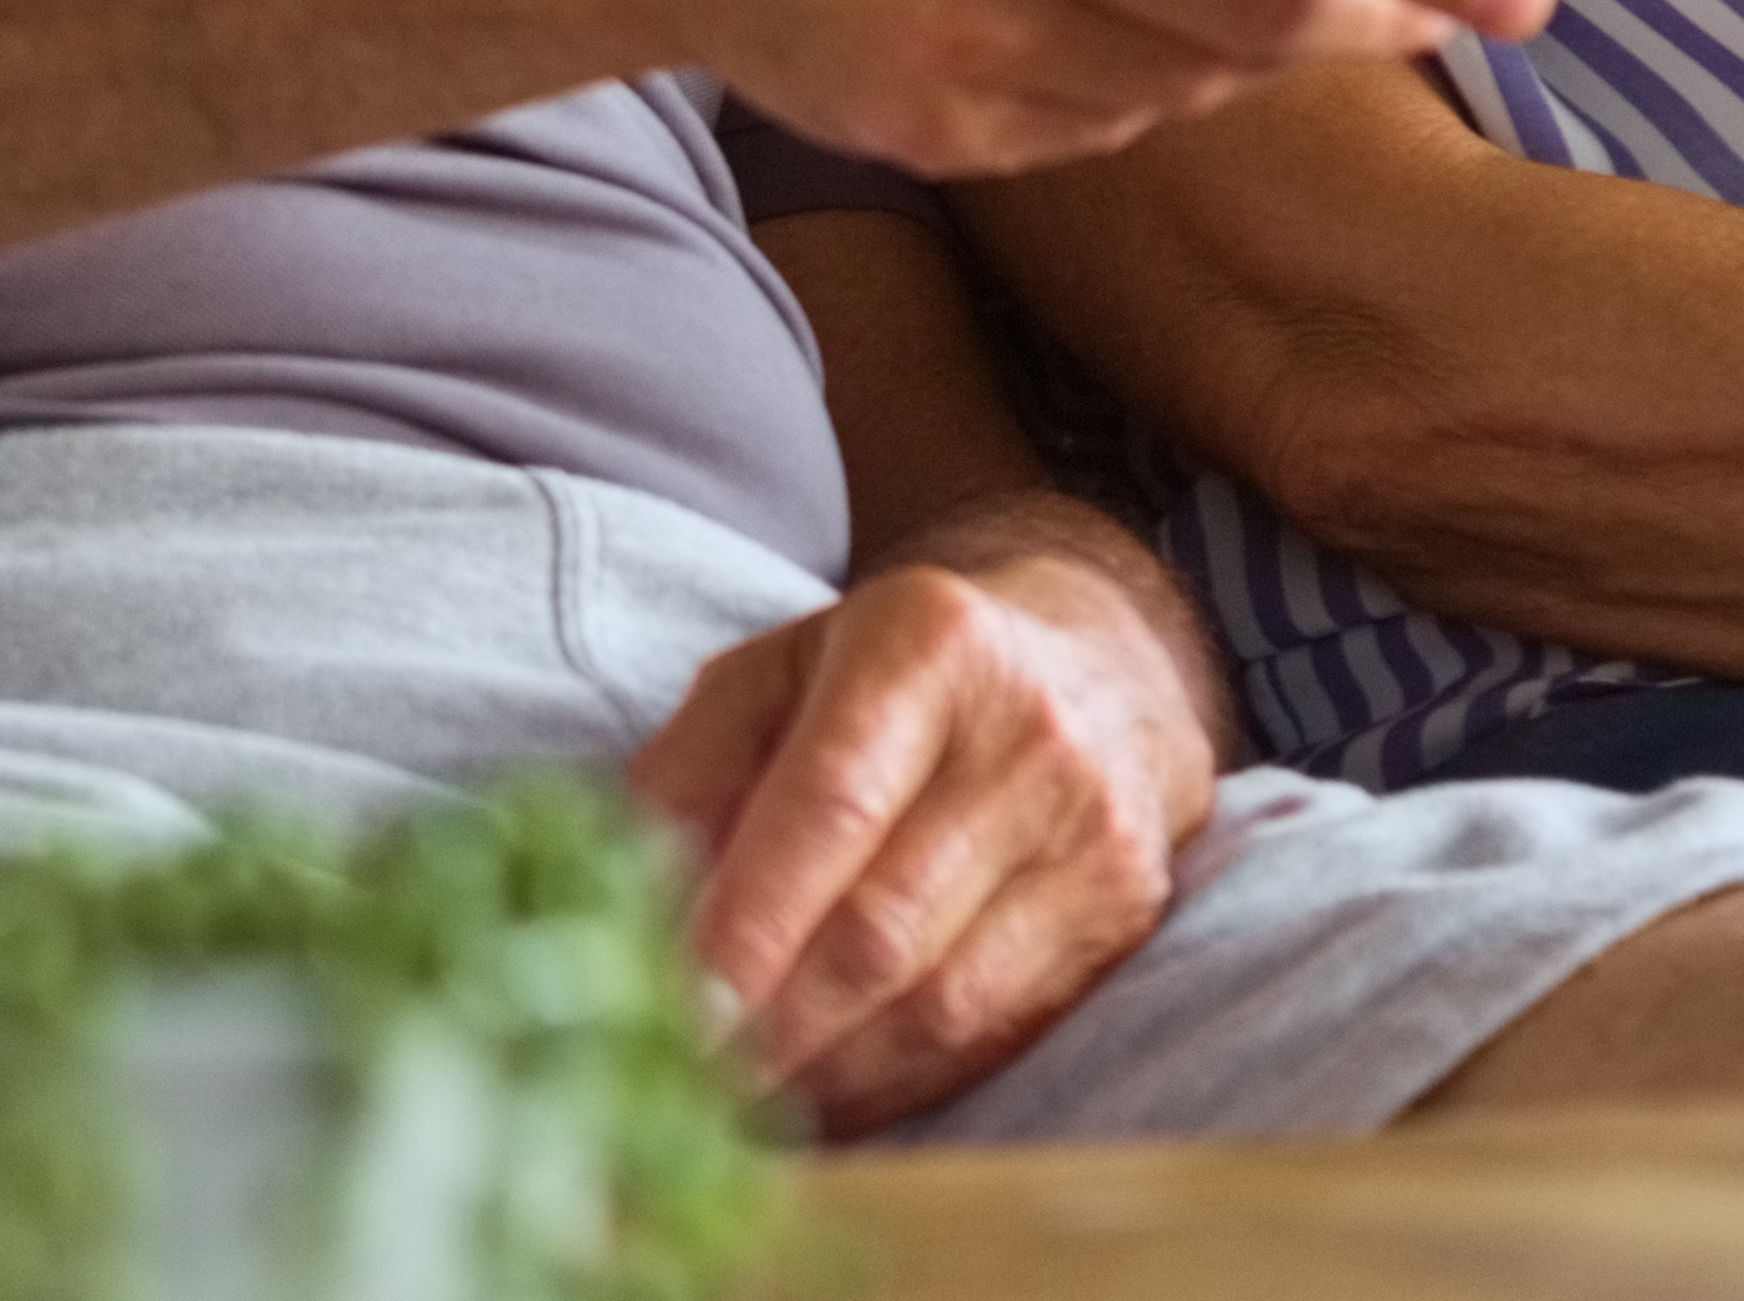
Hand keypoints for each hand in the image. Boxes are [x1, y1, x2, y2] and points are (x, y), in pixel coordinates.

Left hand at [624, 521, 1224, 1136]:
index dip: (746, 926)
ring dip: (822, 1073)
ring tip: (733, 1099)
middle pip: (882, 928)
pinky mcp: (1125, 910)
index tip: (670, 1012)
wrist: (1100, 670)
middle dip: (766, 1028)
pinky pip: (989, 1033)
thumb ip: (689, 766)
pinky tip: (822, 1091)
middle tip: (674, 1082)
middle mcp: (1028, 730)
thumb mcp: (782, 672)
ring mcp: (1092, 828)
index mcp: (927, 644)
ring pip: (939, 1002)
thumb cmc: (898, 682)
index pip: (829, 807)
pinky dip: (891, 1081)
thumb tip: (617, 894)